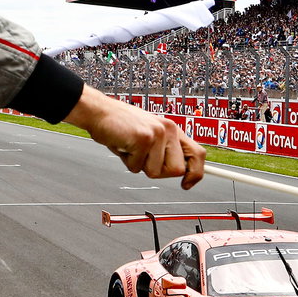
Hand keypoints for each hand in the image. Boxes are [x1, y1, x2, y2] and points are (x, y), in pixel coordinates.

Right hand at [64, 87, 204, 188]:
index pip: (197, 154)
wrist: (99, 112)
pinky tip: (122, 145)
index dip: (196, 173)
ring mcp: (157, 133)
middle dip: (158, 171)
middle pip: (177, 170)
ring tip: (130, 148)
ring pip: (155, 172)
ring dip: (139, 165)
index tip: (187, 184)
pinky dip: (126, 161)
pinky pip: (137, 167)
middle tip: (142, 158)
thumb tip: (181, 171)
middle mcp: (169, 129)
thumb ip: (165, 149)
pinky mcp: (143, 139)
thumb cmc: (121, 126)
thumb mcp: (150, 135)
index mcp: (173, 129)